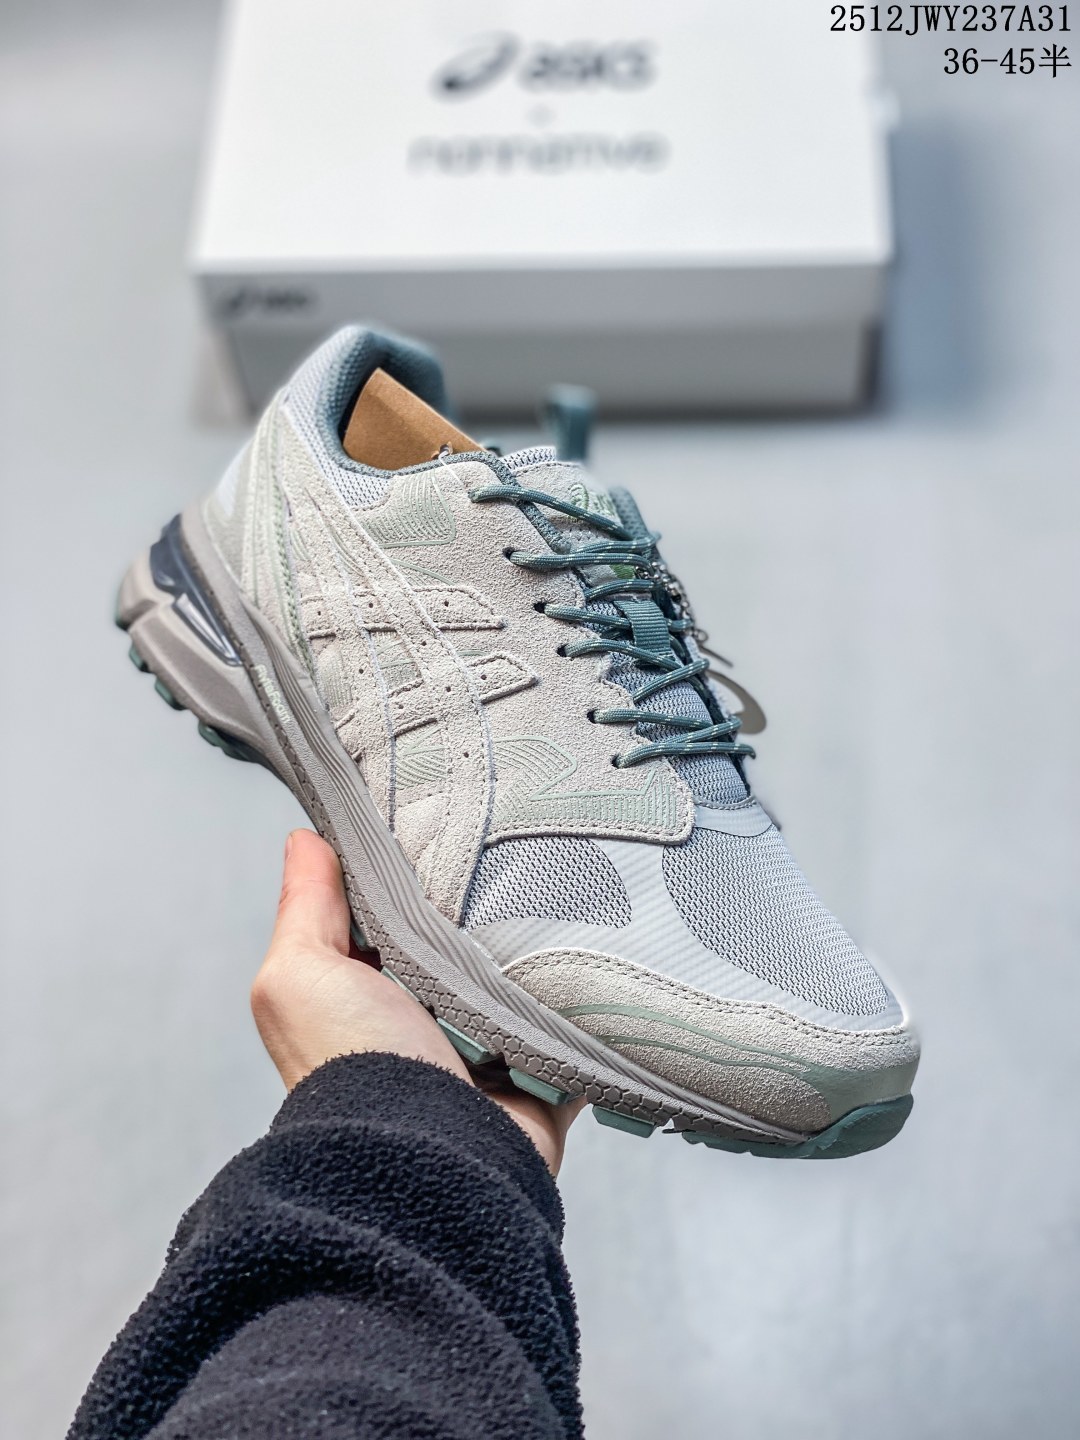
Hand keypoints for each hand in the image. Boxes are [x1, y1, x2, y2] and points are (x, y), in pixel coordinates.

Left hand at [251, 830, 581, 1175]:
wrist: (426, 1158)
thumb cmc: (351, 1066)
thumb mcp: (300, 975)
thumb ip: (304, 908)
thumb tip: (304, 840)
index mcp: (366, 993)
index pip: (393, 916)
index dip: (412, 875)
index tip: (442, 825)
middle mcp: (423, 1022)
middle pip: (464, 943)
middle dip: (487, 909)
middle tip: (516, 856)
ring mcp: (484, 1051)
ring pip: (523, 980)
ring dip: (540, 953)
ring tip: (568, 898)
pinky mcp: (539, 1076)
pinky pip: (575, 1028)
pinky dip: (587, 1004)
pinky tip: (599, 963)